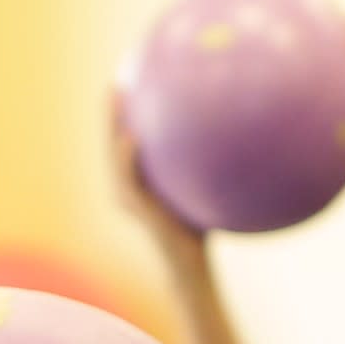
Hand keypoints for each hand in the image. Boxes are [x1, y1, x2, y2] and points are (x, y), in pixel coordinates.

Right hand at [107, 92, 206, 267]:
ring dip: (111, 127)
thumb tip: (233, 128)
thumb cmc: (201, 225)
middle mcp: (128, 186)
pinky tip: (132, 137)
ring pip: (112, 155)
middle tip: (115, 83)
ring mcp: (128, 197)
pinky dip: (126, 158)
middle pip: (113, 142)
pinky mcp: (136, 208)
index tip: (129, 83)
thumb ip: (208, 161)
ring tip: (114, 100)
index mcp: (140, 179)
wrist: (191, 261)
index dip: (124, 114)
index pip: (127, 141)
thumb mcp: (204, 187)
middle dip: (111, 113)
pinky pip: (127, 178)